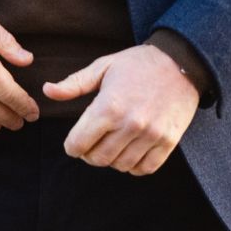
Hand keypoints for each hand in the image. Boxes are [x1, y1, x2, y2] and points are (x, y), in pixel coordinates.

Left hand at [44, 45, 198, 175]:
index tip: (77, 139)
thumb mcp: (105, 66)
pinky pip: (144, 169)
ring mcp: (151, 134)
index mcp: (110, 106)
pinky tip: (133, 149)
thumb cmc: (140, 63)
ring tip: (115, 142)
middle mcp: (130, 123)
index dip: (72, 144)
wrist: (183, 61)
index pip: (77, 145)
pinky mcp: (168, 141)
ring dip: (113, 158)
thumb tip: (47, 91)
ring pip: (119, 165)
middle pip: (97, 159)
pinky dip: (135, 165)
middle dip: (90, 153)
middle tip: (96, 140)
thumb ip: (75, 83)